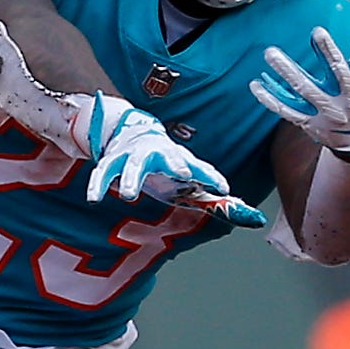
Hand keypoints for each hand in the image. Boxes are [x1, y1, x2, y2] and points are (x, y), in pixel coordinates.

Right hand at [80, 95, 266, 228]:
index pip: (197, 166)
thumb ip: (214, 193)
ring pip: (132, 165)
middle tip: (181, 174)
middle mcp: (157, 153)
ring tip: (126, 195)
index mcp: (178, 157)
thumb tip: (255, 217)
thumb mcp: (189, 171)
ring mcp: (133, 155)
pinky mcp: (112, 161)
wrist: (132, 131)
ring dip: (129, 178)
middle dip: (173, 165)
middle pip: (166, 158)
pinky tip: (94, 198)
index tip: (222, 186)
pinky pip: (103, 173)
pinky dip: (98, 184)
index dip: (209, 175)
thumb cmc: (168, 160)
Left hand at [251, 18, 349, 162]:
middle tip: (318, 31)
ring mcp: (327, 110)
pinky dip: (271, 98)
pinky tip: (257, 85)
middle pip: (338, 72)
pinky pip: (287, 110)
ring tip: (271, 53)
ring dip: (287, 71)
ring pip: (306, 89)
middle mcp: (348, 97)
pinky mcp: (311, 120)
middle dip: (329, 52)